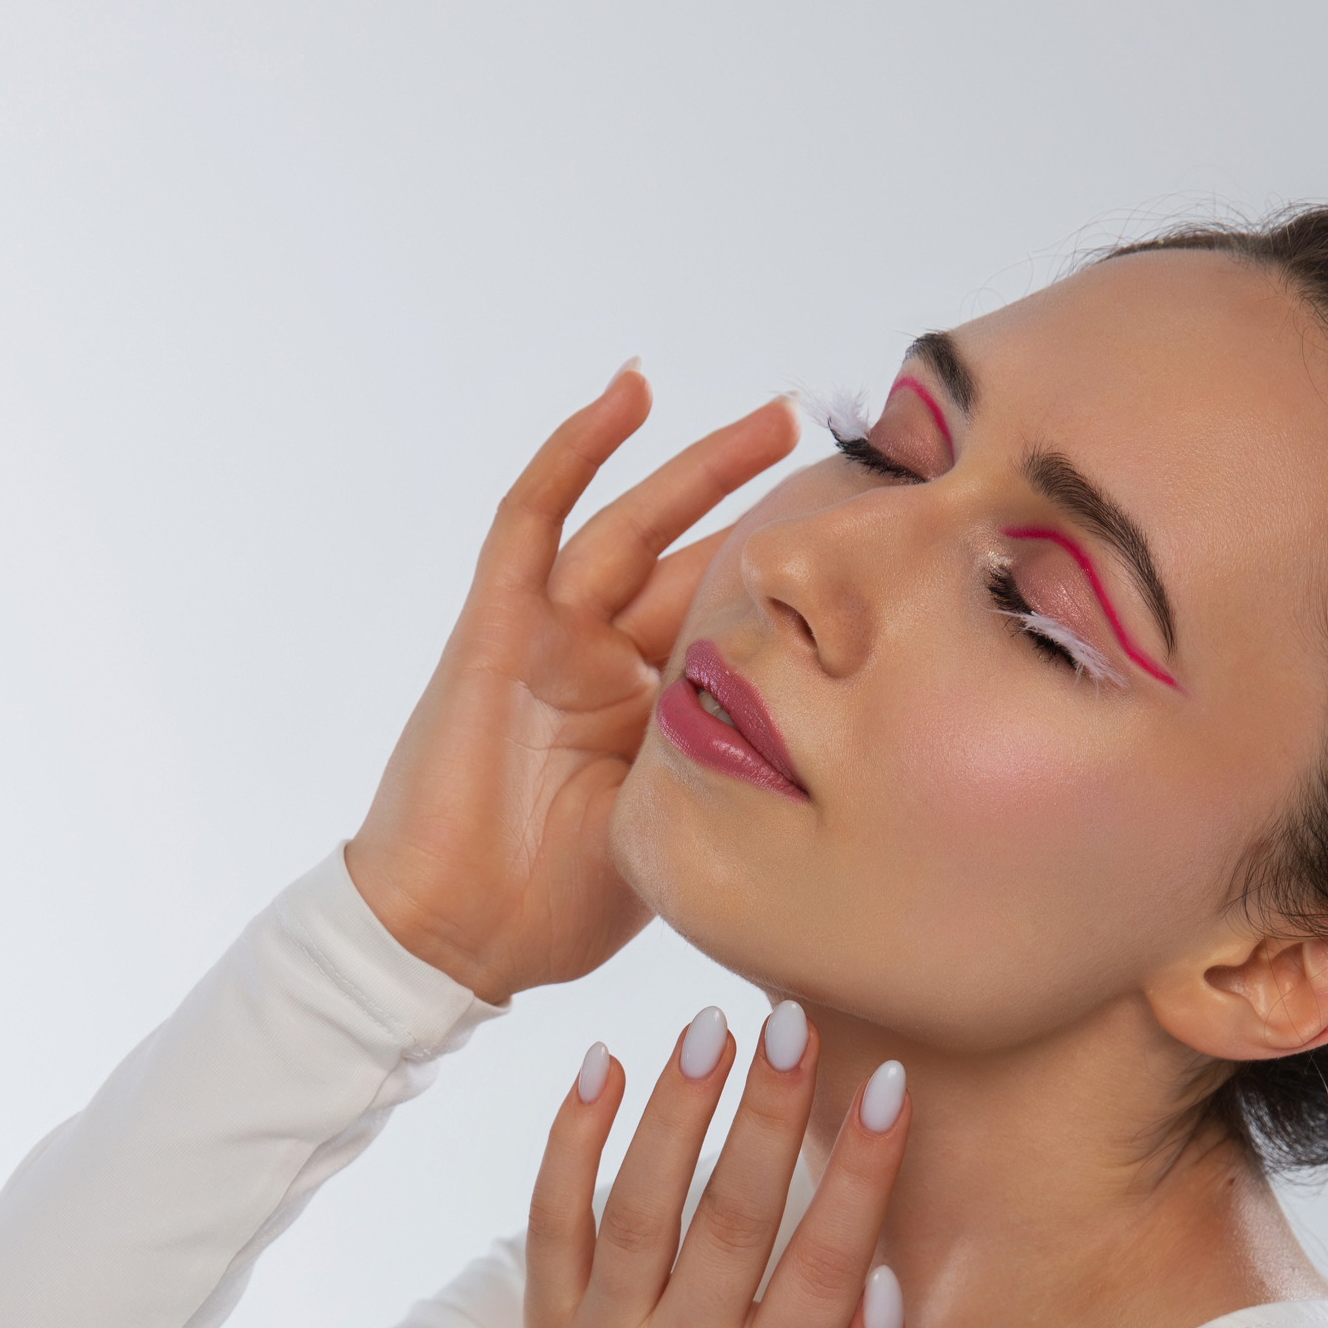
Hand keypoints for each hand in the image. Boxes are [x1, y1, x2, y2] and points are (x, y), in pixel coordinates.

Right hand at [345, 370, 799, 1001]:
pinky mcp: (495, 623)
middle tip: (847, 467)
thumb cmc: (555, 906)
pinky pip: (534, 518)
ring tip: (778, 419)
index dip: (791, 593)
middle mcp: (603, 663)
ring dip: (699, 467)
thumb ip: (729, 778)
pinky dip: (576, 450)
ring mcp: (549, 637)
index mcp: (649, 715)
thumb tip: (834, 760)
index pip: (728, 628)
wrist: (454, 934)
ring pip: (632, 525)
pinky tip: (630, 393)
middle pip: (692, 563)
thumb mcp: (677, 833)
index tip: (874, 560)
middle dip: (764, 515)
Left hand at [523, 1006, 924, 1327]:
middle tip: (791, 1022)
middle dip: (765, 1116)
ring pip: (638, 1207)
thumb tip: (885, 1285)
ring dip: (674, 1110)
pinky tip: (601, 1065)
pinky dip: (571, 1141)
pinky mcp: (545, 1322)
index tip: (887, 1087)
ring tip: (711, 1027)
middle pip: (729, 1222)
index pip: (824, 1268)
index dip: (860, 1175)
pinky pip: (551, 1219)